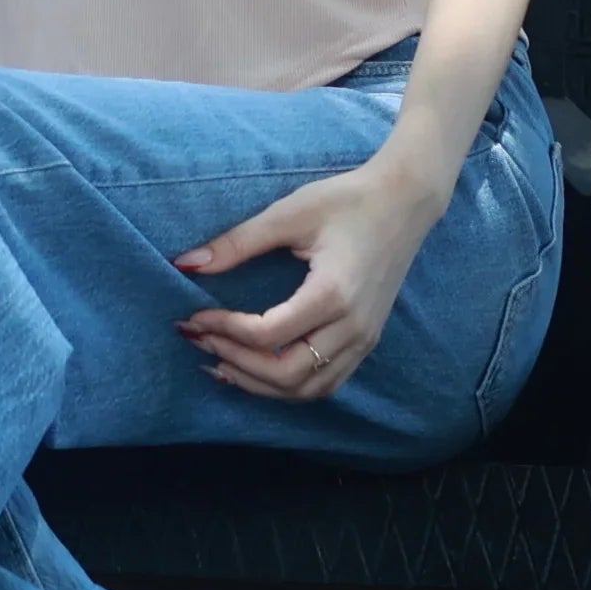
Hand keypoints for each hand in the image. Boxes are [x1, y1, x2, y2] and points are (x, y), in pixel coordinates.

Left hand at [175, 153, 444, 403]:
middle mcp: (353, 326)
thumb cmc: (347, 200)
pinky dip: (287, 386)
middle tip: (201, 341)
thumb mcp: (289, 213)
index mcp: (333, 293)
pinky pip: (325, 383)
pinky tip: (258, 371)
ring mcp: (364, 339)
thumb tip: (186, 264)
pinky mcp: (367, 341)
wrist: (405, 200)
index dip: (224, 330)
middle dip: (236, 363)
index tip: (194, 317)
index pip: (268, 335)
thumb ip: (238, 242)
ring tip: (221, 362)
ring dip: (259, 384)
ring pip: (307, 389)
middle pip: (286, 374)